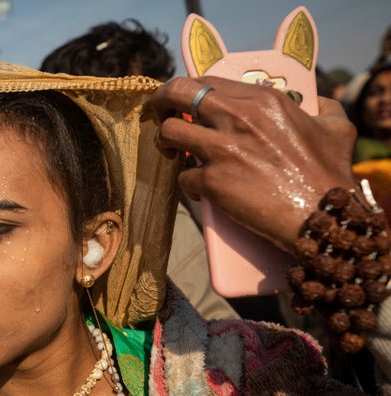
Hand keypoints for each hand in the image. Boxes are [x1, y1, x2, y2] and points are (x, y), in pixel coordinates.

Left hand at [150, 76, 356, 251]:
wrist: (321, 215)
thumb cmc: (329, 174)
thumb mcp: (336, 128)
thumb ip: (323, 108)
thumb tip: (319, 102)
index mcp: (262, 99)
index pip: (207, 80)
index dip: (188, 89)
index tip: (183, 100)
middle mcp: (238, 117)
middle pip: (178, 93)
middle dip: (161, 101)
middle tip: (159, 114)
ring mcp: (222, 149)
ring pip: (169, 132)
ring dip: (166, 143)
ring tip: (173, 153)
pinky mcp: (212, 181)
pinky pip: (182, 177)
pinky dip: (188, 184)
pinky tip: (200, 189)